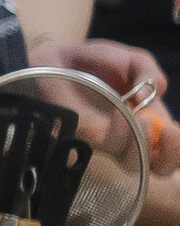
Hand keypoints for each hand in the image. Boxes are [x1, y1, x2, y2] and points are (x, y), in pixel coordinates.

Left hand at [27, 36, 179, 174]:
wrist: (57, 57)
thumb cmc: (96, 62)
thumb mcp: (133, 60)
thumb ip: (151, 72)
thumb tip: (154, 96)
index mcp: (150, 121)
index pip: (172, 151)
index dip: (179, 148)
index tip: (176, 129)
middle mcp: (131, 137)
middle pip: (160, 168)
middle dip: (172, 155)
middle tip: (168, 130)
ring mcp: (107, 140)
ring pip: (133, 163)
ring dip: (144, 142)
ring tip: (142, 116)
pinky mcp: (84, 137)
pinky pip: (108, 145)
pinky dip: (121, 131)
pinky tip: (120, 110)